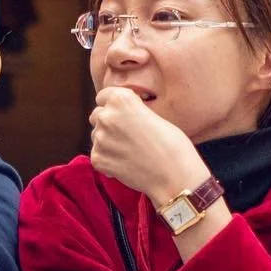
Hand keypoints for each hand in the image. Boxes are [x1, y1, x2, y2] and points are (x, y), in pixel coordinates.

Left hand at [89, 87, 207, 203]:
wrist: (174, 175)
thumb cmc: (172, 144)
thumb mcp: (152, 115)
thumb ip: (130, 111)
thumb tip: (115, 115)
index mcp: (121, 99)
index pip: (103, 96)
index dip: (112, 104)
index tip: (121, 113)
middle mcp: (106, 115)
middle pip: (97, 115)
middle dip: (108, 123)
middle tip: (128, 135)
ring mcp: (99, 138)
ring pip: (96, 136)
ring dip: (107, 141)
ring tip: (131, 151)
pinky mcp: (97, 159)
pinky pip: (98, 155)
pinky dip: (108, 160)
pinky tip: (127, 164)